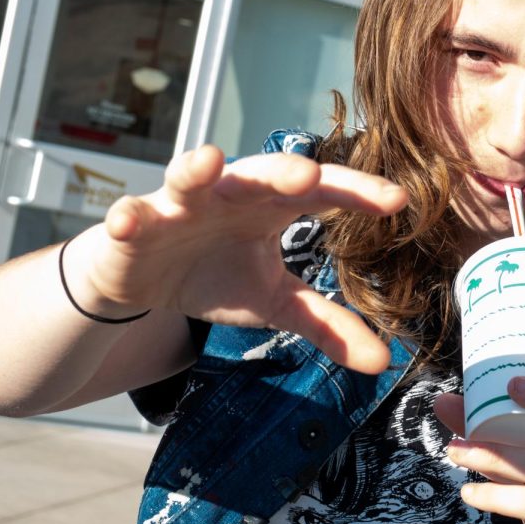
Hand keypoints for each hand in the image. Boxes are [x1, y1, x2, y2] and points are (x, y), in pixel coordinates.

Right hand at [79, 144, 407, 373]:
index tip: (397, 200)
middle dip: (282, 171)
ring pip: (188, 177)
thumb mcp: (274, 302)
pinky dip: (127, 216)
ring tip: (208, 161)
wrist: (143, 277)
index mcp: (272, 206)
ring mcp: (180, 204)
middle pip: (260, 174)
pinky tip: (127, 221)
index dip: (356, 193)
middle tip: (308, 175)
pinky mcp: (135, 223)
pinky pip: (129, 214)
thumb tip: (384, 362)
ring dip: (196, 169)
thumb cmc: (216, 274)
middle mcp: (230, 193)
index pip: (321, 193)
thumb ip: (326, 324)